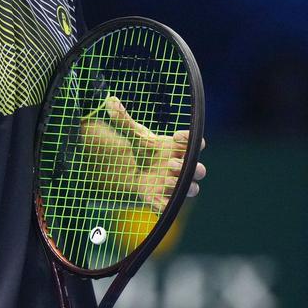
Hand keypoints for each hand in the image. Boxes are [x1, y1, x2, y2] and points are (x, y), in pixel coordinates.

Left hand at [81, 97, 206, 209]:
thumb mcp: (134, 135)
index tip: (177, 136)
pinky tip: (159, 202)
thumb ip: (124, 120)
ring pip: (192, 189)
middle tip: (172, 163)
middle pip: (199, 169)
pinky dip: (168, 206)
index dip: (191, 140)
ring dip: (183, 185)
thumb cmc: (144, 150)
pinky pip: (172, 206)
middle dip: (192, 167)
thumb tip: (108, 101)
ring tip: (167, 179)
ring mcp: (175, 184)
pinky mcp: (164, 198)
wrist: (136, 170)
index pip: (196, 143)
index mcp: (179, 149)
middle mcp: (183, 167)